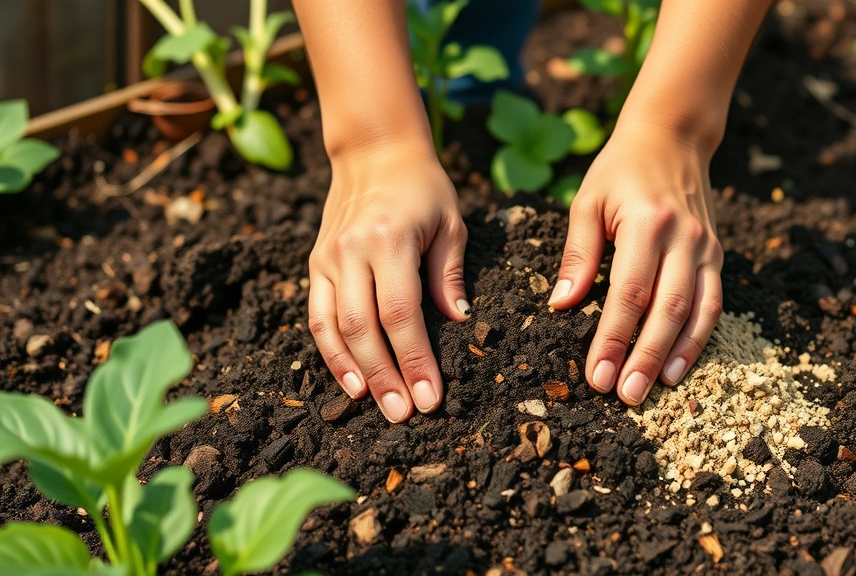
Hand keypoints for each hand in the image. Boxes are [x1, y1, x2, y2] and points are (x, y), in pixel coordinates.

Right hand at [308, 143, 468, 422]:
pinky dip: (331, 353)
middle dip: (386, 376)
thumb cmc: (422, 187)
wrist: (373, 151)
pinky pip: (318, 317)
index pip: (401, 314)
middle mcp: (352, 251)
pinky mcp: (315, 265)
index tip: (430, 397)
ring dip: (355, 372)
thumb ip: (448, 274)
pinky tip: (350, 382)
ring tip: (376, 406)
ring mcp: (327, 259)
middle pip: (364, 329)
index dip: (415, 360)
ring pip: (334, 328)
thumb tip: (459, 321)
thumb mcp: (450, 223)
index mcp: (390, 240)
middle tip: (405, 414)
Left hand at [549, 123, 723, 405]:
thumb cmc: (620, 170)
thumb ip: (578, 254)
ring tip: (656, 389)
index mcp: (648, 224)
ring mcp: (706, 247)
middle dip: (644, 357)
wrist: (673, 136)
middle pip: (666, 310)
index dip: (614, 339)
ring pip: (697, 312)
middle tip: (625, 395)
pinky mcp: (717, 255)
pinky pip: (713, 303)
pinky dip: (700, 337)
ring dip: (676, 355)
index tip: (598, 375)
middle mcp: (683, 238)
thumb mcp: (587, 201)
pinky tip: (681, 365)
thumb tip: (562, 304)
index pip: (629, 294)